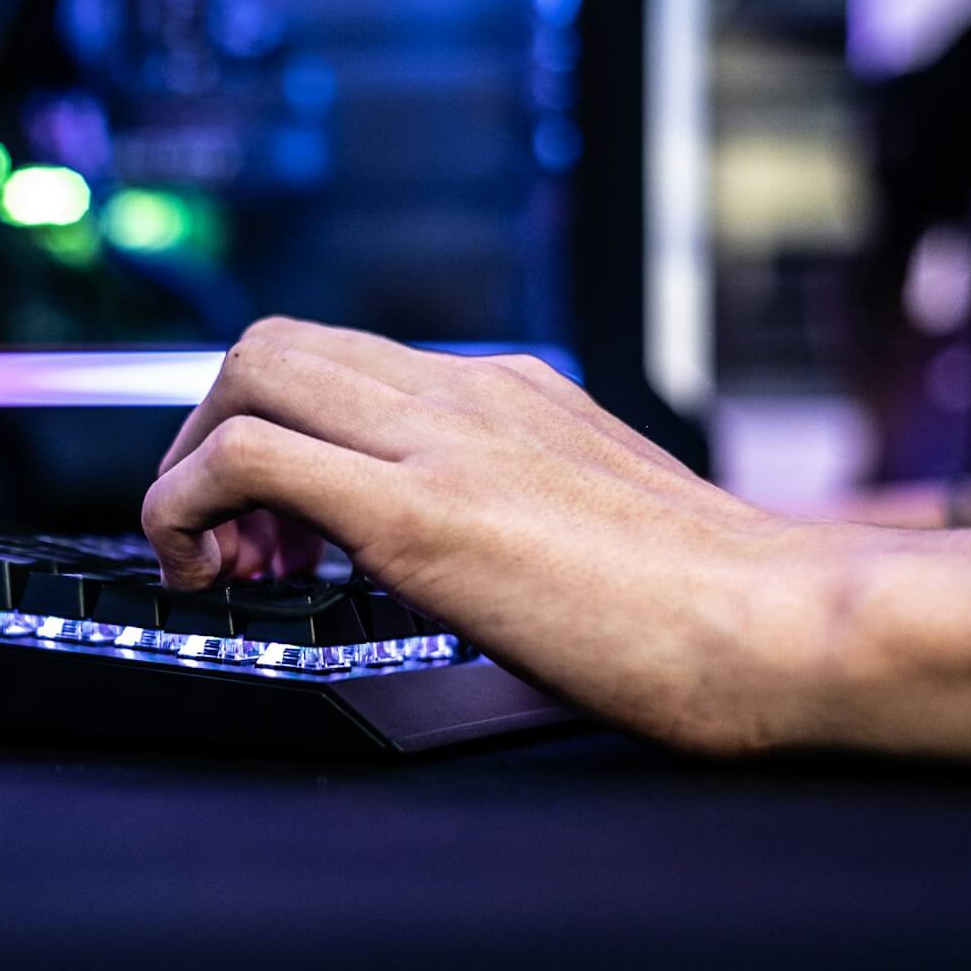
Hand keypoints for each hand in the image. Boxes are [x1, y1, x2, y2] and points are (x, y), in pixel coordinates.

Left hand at [140, 317, 837, 752]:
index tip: (281, 533)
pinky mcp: (420, 513)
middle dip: (213, 435)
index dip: (281, 431)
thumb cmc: (715, 606)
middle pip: (279, 344)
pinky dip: (190, 506)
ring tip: (224, 563)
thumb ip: (529, 508)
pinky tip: (215, 574)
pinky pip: (248, 459)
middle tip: (238, 543)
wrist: (779, 626)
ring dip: (194, 464)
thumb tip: (475, 555)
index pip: (347, 362)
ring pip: (251, 368)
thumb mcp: (604, 520)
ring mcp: (443, 441)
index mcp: (513, 394)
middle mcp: (470, 394)